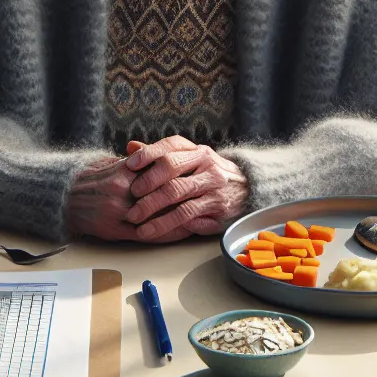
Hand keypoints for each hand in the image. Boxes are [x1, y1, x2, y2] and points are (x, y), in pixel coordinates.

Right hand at [65, 141, 198, 242]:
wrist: (64, 197)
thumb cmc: (92, 178)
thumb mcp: (114, 164)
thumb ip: (139, 163)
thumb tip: (166, 158)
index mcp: (125, 172)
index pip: (160, 175)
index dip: (181, 179)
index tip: (199, 179)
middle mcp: (122, 191)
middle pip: (162, 196)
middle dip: (185, 199)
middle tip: (206, 198)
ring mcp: (119, 212)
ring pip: (158, 217)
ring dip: (181, 219)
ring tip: (201, 218)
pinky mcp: (115, 230)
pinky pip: (148, 235)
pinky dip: (167, 235)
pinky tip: (182, 233)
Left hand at [124, 136, 248, 241]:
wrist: (247, 190)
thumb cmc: (208, 175)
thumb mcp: (191, 160)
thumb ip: (161, 155)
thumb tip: (131, 146)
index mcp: (198, 152)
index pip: (171, 147)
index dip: (149, 154)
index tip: (129, 165)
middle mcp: (207, 166)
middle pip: (172, 170)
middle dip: (148, 183)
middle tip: (131, 196)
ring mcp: (213, 187)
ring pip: (178, 196)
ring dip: (154, 210)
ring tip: (136, 221)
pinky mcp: (217, 208)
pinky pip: (189, 217)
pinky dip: (168, 224)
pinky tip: (153, 231)